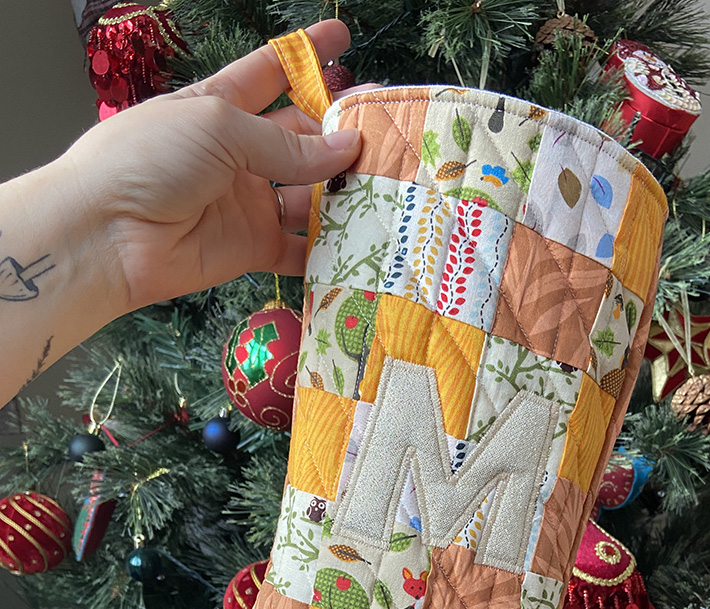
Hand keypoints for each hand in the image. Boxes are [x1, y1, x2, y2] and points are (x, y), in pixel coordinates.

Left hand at [59, 19, 361, 312]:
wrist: (108, 234)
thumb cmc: (148, 159)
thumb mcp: (219, 128)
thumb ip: (285, 146)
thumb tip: (345, 149)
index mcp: (220, 107)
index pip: (270, 73)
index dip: (305, 56)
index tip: (341, 40)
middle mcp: (236, 155)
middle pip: (300, 142)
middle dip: (338, 141)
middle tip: (382, 144)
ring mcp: (245, 203)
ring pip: (306, 197)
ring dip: (340, 197)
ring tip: (381, 195)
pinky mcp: (249, 248)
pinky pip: (296, 249)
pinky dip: (324, 250)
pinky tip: (356, 242)